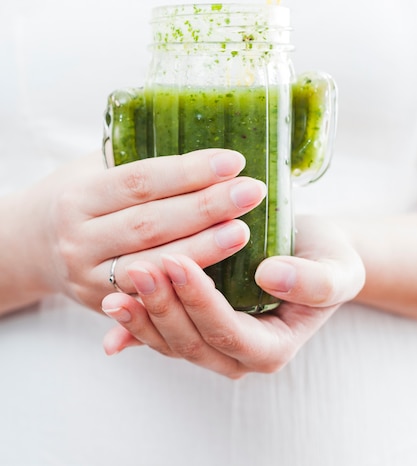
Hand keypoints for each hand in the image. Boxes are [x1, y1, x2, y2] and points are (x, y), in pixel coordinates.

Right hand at [2, 149, 265, 313]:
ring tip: (242, 229)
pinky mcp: (102, 303)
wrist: (34, 244)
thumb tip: (204, 143)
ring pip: (152, 265)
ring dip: (203, 249)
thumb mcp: (94, 169)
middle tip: (251, 192)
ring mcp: (88, 277)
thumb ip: (136, 165)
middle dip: (205, 207)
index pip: (140, 182)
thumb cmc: (78, 196)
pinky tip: (220, 269)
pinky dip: (184, 283)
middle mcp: (78, 239)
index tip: (233, 162)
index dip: (188, 172)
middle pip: (151, 224)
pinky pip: (149, 296)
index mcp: (78, 196)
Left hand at [101, 217, 364, 377]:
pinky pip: (158, 333)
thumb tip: (270, 277)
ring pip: (168, 341)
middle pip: (191, 341)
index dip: (201, 302)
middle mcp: (237, 356)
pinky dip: (133, 325)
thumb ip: (313, 282)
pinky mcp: (192, 327)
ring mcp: (211, 345)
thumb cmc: (324, 260)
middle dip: (163, 306)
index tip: (178, 262)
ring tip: (118, 285)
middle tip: (140, 267)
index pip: (229, 333)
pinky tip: (110, 309)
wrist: (308, 253)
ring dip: (141, 314)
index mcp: (272, 348)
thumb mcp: (335, 268)